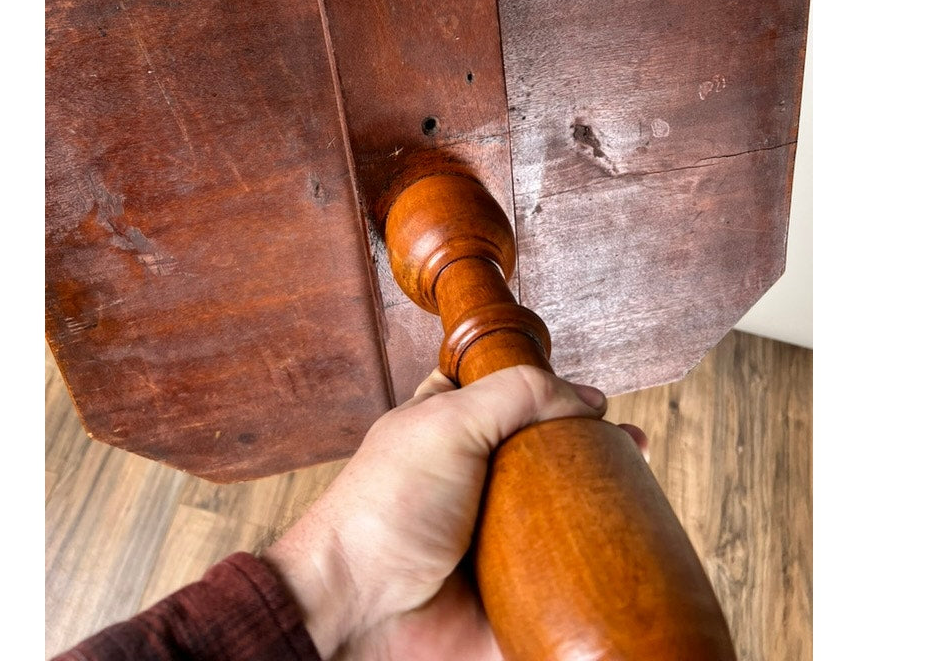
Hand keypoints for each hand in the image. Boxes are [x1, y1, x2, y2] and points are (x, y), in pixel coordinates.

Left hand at [263, 365, 646, 659]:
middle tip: (630, 446)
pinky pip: (565, 582)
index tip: (594, 398)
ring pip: (564, 516)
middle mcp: (476, 480)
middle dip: (589, 448)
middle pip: (546, 454)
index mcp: (451, 429)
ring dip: (604, 507)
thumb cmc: (386, 507)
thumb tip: (588, 399)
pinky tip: (632, 553)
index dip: (549, 392)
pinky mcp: (513, 593)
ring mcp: (495, 538)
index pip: (506, 396)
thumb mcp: (447, 420)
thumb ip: (516, 394)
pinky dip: (596, 573)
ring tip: (642, 493)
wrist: (361, 611)